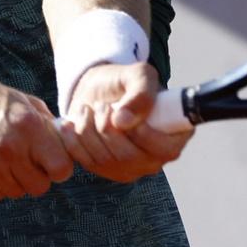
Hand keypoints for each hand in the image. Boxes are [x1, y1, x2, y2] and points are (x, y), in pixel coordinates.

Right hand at [0, 74, 72, 201]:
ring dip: (15, 180)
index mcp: (28, 125)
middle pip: (39, 186)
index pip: (61, 168)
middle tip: (27, 161)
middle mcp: (9, 147)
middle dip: (37, 176)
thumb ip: (47, 122)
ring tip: (4, 160)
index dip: (59, 167)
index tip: (51, 161)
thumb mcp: (21, 100)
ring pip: (16, 192)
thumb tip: (69, 139)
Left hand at [56, 62, 193, 181]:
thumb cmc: (127, 83)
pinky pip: (87, 162)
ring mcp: (131, 168)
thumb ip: (140, 93)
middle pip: (130, 157)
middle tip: (101, 105)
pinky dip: (74, 141)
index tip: (121, 112)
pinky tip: (71, 124)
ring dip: (89, 130)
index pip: (164, 150)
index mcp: (175, 137)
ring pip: (105, 160)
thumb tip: (124, 121)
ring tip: (87, 109)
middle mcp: (155, 158)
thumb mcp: (139, 75)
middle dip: (108, 128)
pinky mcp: (106, 171)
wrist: (100, 92)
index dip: (142, 134)